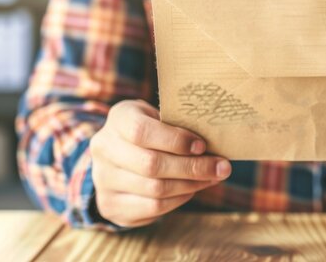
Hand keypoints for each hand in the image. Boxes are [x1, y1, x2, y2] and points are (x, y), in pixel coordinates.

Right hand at [91, 100, 230, 226]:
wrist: (116, 156)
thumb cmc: (150, 130)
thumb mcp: (159, 117)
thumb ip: (179, 126)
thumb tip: (215, 144)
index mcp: (118, 119)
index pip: (142, 131)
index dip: (175, 140)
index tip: (202, 146)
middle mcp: (104, 148)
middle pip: (151, 164)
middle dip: (193, 167)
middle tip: (222, 168)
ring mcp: (103, 179)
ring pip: (155, 189)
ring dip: (191, 185)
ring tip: (212, 178)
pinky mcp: (110, 205)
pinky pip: (152, 207)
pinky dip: (179, 199)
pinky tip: (192, 189)